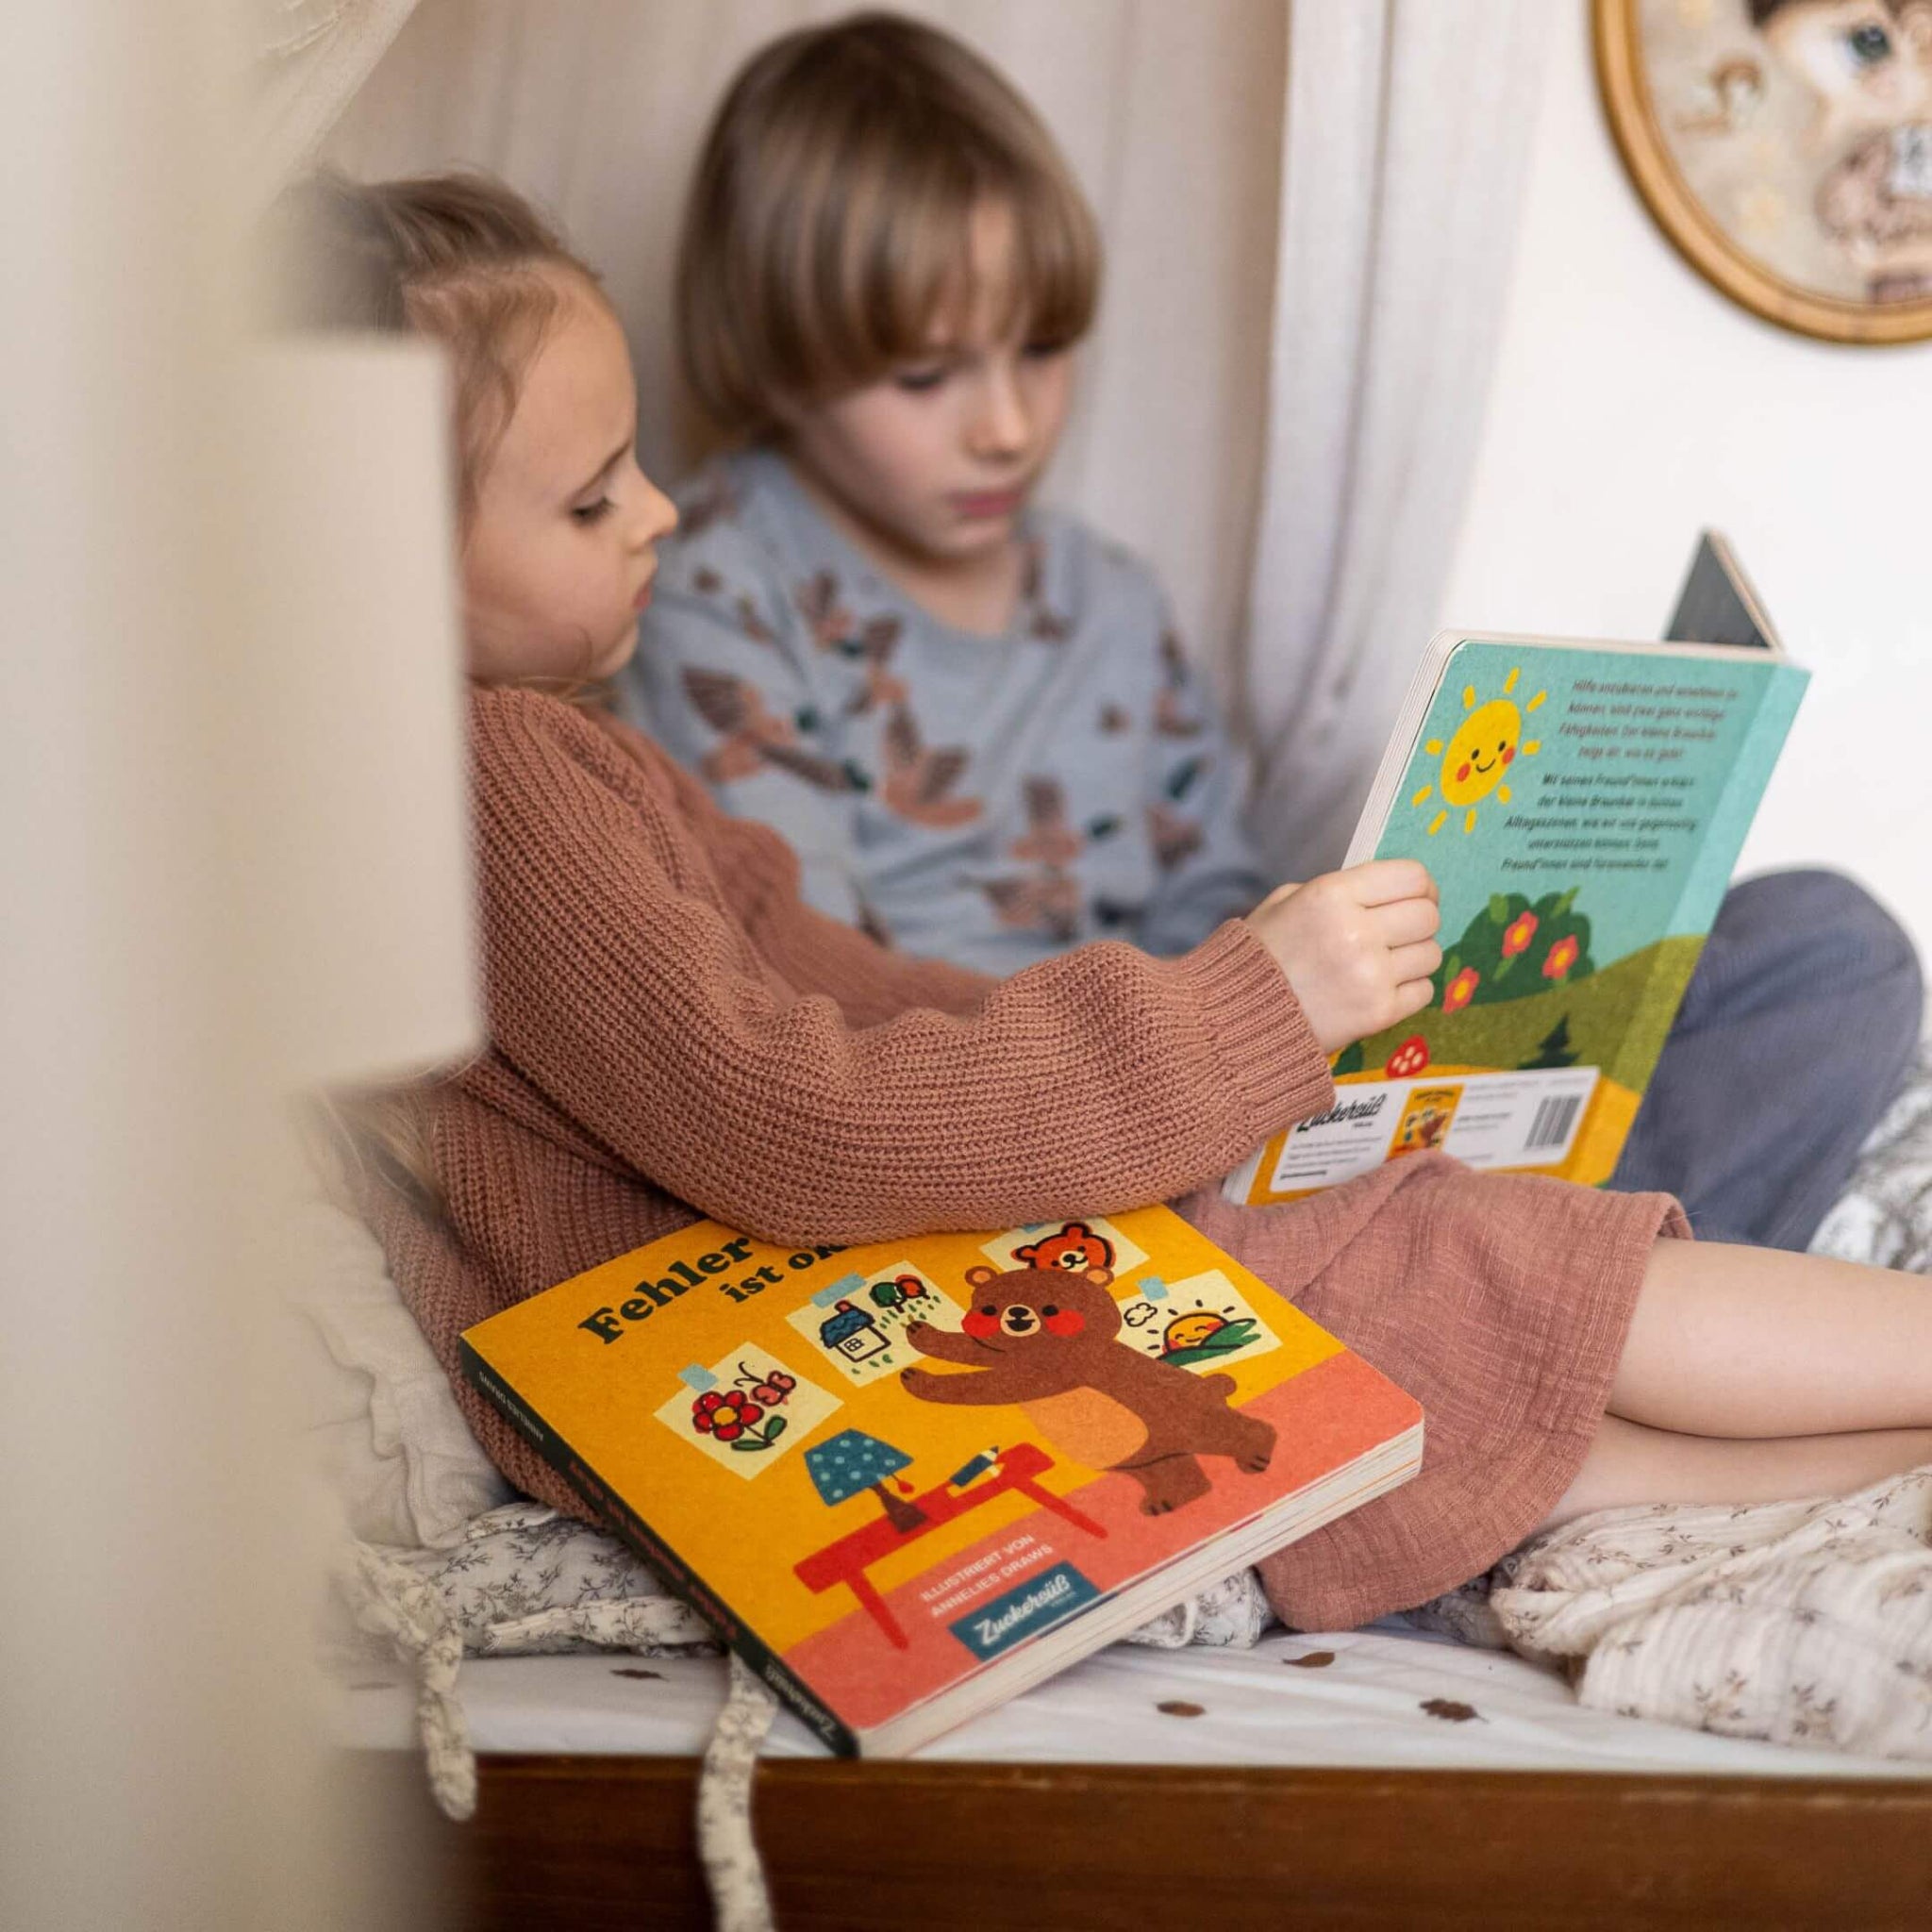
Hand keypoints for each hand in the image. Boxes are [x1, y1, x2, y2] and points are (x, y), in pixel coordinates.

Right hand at [1245, 860, 1441, 1051]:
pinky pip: (1424, 991)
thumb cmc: (1258, 957)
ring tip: (1385, 963)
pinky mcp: (1379, 1012)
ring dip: (1414, 956)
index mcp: (1332, 895)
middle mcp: (1356, 931)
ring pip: (1431, 953)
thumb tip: (1384, 890)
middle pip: (1428, 915)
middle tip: (1400, 931)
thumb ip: (1336, 891)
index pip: (1412, 877)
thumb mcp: (1285, 903)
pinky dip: (1409, 989)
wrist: (1235, 1019)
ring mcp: (1371, 975)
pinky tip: (1380, 988)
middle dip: (1418, 921)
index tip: (1418, 896)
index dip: (1422, 886)